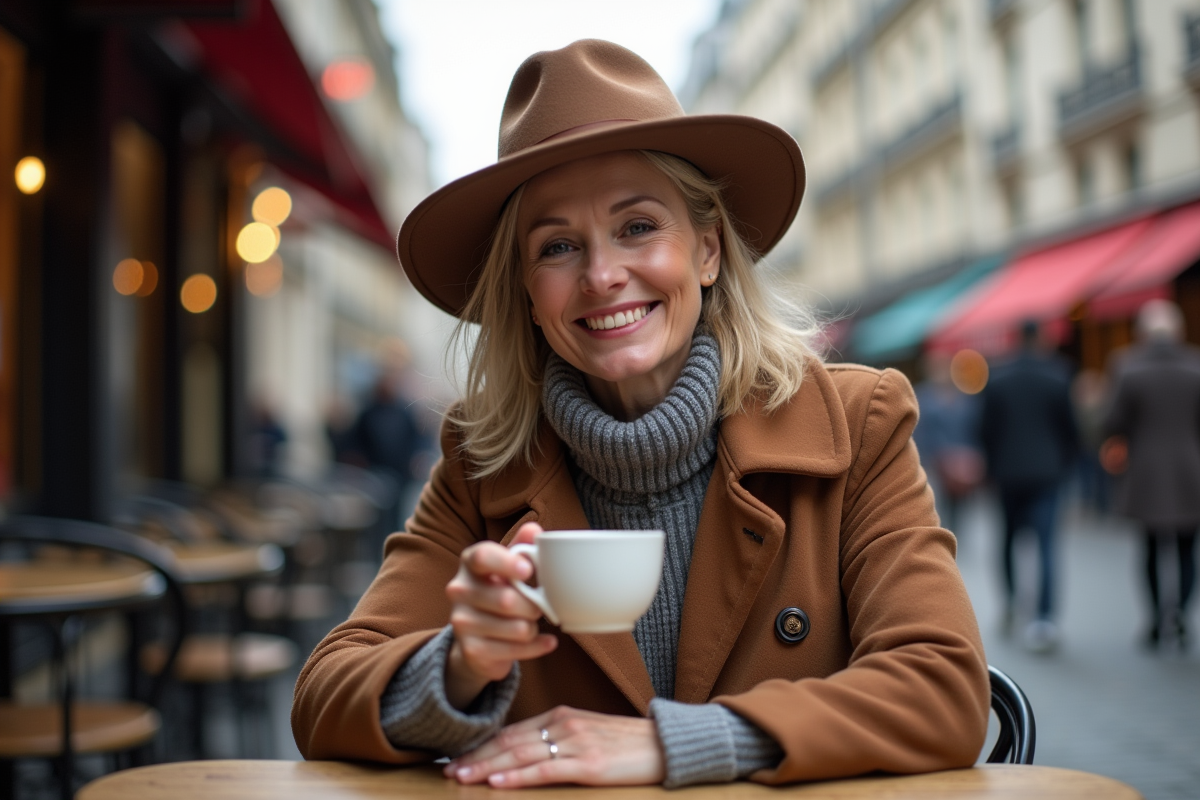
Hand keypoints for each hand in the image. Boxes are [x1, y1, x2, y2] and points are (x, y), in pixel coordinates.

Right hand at [444, 522, 556, 708]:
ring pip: (516, 628)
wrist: (477, 638)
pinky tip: (545, 641)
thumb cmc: (499, 591)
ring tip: (531, 623)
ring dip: (533, 627)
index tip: (528, 571)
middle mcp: (459, 590)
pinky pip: (516, 650)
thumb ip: (522, 548)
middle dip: (533, 606)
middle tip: (538, 607)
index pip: (483, 556)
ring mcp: (461, 621)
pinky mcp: (471, 650)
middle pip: (506, 599)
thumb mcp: (509, 568)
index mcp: (470, 562)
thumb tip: (535, 530)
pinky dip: (537, 646)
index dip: (508, 563)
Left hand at [445, 706, 665, 787]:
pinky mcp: (589, 764)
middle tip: (449, 771)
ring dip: (488, 768)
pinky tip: (499, 783)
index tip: (458, 758)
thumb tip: (526, 754)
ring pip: (521, 756)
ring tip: (462, 777)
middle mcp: (563, 725)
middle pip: (510, 743)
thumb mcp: (587, 733)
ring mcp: (576, 744)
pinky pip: (546, 771)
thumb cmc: (627, 743)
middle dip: (476, 758)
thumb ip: (557, 739)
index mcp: (560, 716)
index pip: (512, 732)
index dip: (482, 746)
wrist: (665, 744)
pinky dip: (519, 777)